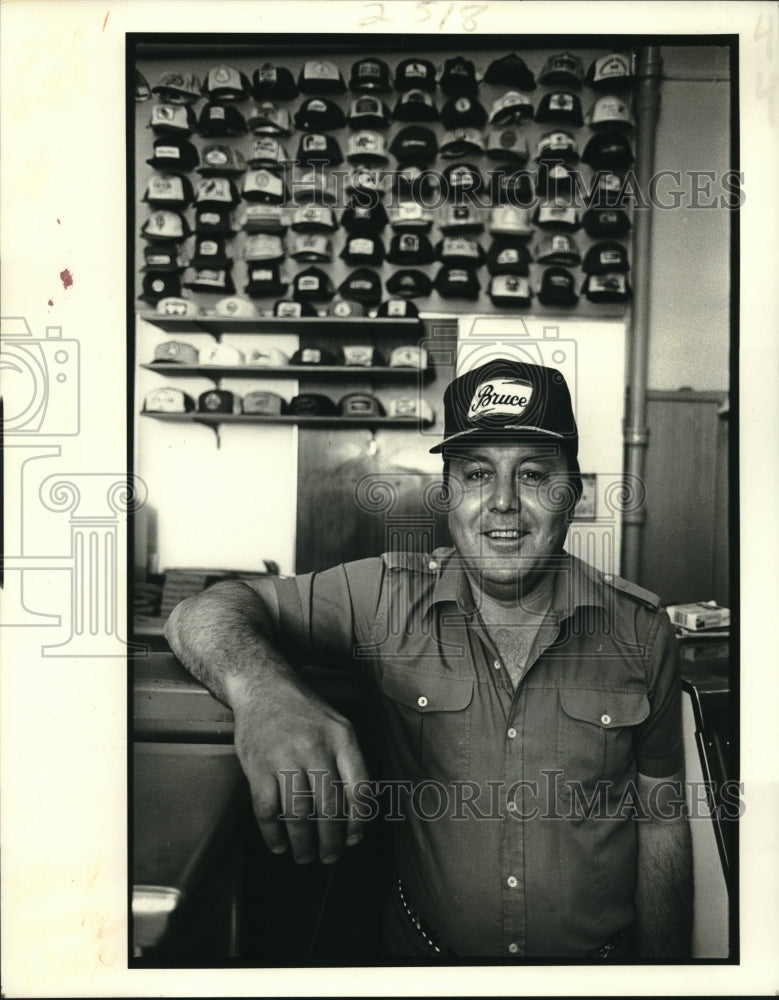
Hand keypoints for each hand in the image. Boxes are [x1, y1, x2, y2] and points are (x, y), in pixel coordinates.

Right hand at [231, 675, 369, 864]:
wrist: (263, 687)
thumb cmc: (304, 710)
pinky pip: (267, 809)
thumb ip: (349, 760)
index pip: (359, 788)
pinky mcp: (258, 766)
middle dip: (331, 840)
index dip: (358, 821)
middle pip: (329, 807)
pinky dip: (273, 834)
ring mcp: (284, 757)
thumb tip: (357, 809)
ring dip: (303, 843)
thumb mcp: (338, 724)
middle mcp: (315, 747)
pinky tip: (279, 845)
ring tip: (306, 857)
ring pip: (299, 813)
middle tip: (330, 856)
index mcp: (342, 737)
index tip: (354, 839)